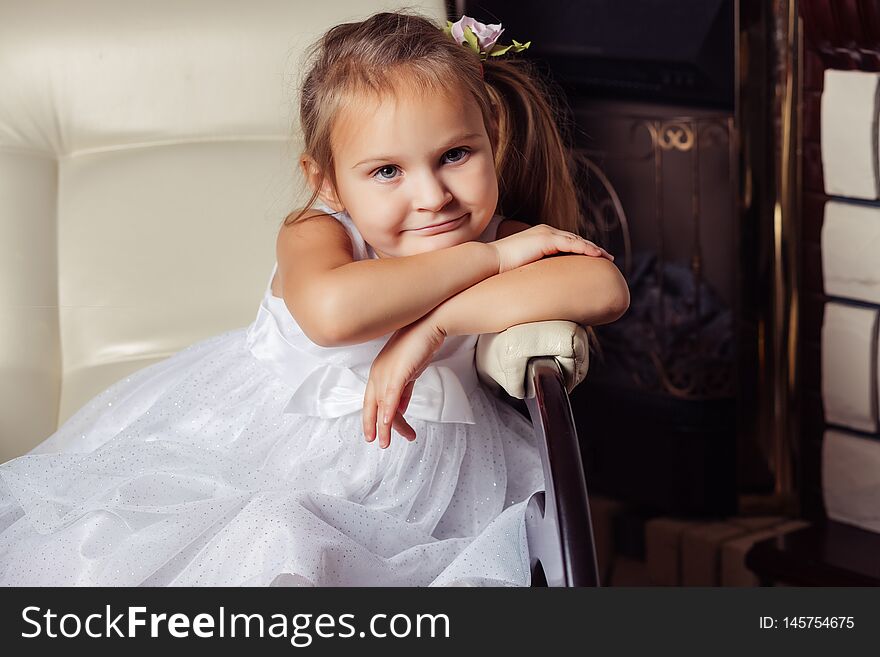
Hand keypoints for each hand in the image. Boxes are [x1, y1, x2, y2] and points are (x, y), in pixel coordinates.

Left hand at [363, 317, 445, 448]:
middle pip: (373, 406)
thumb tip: (399, 408)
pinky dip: (388, 412)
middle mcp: (378, 373)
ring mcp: (386, 373)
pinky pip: (391, 397)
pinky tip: (388, 425)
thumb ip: (402, 391)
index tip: (375, 433)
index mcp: (378, 372)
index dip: (370, 418)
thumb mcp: (409, 372)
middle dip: (375, 428)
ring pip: (382, 406)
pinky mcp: (398, 373)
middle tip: (381, 443)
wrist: (430, 326)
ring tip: (389, 442)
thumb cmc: (420, 345)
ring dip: (386, 427)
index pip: (372, 400)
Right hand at [490, 224, 613, 273]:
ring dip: (593, 248)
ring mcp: (545, 233)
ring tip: (607, 257)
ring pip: (576, 240)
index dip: (582, 248)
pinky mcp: (545, 239)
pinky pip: (571, 243)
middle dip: (592, 248)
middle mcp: (545, 231)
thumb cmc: (501, 268)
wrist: (489, 261)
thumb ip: (535, 271)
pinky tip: (596, 255)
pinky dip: (585, 248)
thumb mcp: (524, 268)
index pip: (567, 241)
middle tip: (607, 258)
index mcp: (540, 237)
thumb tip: (541, 287)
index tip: (595, 258)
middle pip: (575, 239)